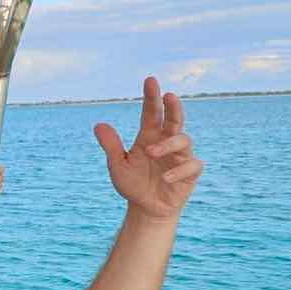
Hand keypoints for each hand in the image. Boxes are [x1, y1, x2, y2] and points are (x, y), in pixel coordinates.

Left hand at [96, 77, 200, 218]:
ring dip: (168, 144)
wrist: (146, 209)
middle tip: (169, 96)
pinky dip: (179, 170)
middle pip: (174, 119)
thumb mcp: (118, 166)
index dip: (151, 97)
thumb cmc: (133, 184)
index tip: (150, 80)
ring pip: (183, 140)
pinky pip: (191, 165)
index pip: (152, 113)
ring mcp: (180, 156)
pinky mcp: (190, 172)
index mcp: (149, 137)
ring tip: (151, 152)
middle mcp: (166, 142)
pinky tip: (165, 177)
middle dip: (173, 107)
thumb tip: (98, 124)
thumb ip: (111, 146)